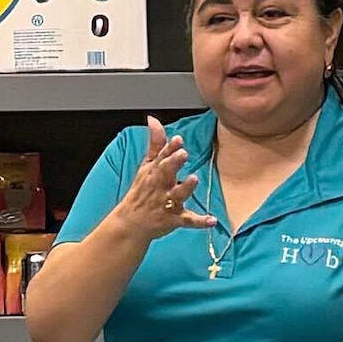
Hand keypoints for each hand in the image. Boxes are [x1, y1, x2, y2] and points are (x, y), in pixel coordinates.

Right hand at [108, 122, 214, 245]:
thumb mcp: (146, 165)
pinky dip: (200, 222)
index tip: (178, 139)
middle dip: (174, 163)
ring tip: (194, 179)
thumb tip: (153, 119)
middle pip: (166, 173)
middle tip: (183, 153)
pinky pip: (188, 221)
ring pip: (177, 195)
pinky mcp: (174, 220)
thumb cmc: (141, 191)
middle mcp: (160, 186)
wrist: (130, 223)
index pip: (161, 157)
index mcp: (155, 171)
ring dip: (186, 187)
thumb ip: (155, 143)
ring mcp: (167, 203)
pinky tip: (212, 220)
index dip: (170, 148)